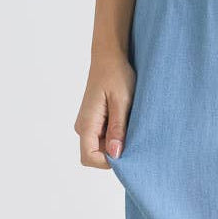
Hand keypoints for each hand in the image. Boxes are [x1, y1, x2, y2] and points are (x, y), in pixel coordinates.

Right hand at [75, 53, 135, 168]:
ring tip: (131, 123)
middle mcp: (83, 127)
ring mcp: (88, 124)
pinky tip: (127, 120)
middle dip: (116, 151)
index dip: (108, 161)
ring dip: (118, 141)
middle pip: (97, 155)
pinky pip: (105, 137)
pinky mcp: (95, 121)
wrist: (110, 57)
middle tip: (134, 134)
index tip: (127, 150)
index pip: (89, 158)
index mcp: (86, 123)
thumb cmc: (116, 74)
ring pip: (103, 147)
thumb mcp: (122, 101)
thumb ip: (118, 129)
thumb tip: (115, 154)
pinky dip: (118, 134)